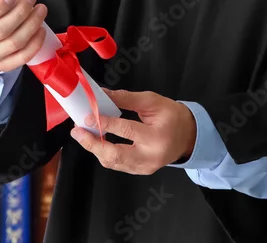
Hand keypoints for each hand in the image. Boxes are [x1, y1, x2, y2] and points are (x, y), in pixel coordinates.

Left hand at [69, 88, 196, 174]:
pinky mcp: (140, 171)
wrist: (188, 137)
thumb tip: (102, 95)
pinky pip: (117, 164)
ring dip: (95, 148)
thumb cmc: (172, 116)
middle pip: (115, 155)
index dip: (105, 123)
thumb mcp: (153, 101)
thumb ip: (127, 98)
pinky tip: (96, 141)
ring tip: (82, 134)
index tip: (87, 116)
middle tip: (77, 132)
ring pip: (113, 162)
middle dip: (92, 143)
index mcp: (157, 137)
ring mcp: (145, 168)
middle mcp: (151, 157)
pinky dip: (104, 153)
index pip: (127, 130)